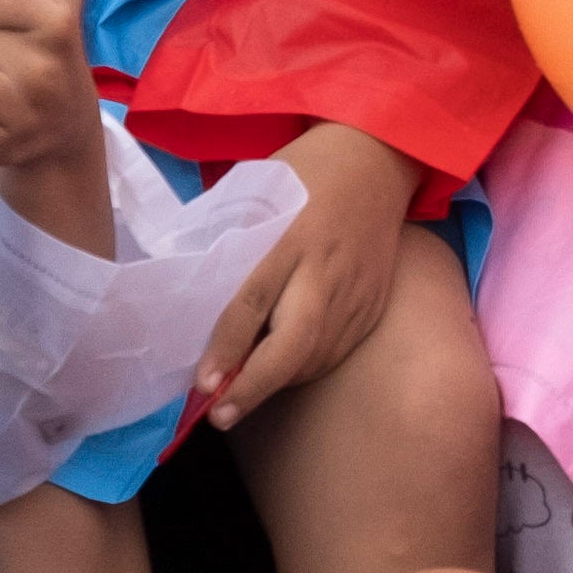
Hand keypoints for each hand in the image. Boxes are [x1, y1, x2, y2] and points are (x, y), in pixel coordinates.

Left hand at [193, 118, 420, 426]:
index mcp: (292, 234)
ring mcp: (357, 290)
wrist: (379, 157)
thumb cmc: (304, 169)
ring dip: (277, 383)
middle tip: (221, 415)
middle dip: (255, 386)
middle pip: (294, 343)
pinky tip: (282, 372)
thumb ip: (233, 241)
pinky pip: (338, 351)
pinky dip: (305, 369)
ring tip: (239, 397)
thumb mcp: (258, 189)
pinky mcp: (375, 303)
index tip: (203, 383)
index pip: (253, 301)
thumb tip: (192, 297)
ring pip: (317, 356)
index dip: (227, 346)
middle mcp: (327, 268)